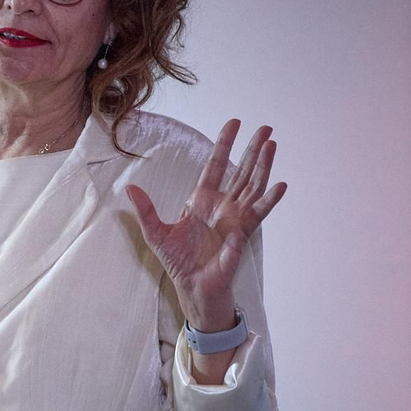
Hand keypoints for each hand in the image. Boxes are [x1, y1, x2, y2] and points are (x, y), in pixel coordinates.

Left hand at [125, 119, 286, 329]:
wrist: (192, 287)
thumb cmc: (178, 261)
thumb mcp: (155, 233)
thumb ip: (145, 210)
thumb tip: (129, 188)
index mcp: (202, 200)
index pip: (215, 166)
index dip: (224, 145)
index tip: (234, 122)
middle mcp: (223, 206)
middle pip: (241, 171)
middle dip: (253, 149)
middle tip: (266, 127)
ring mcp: (235, 218)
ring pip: (253, 186)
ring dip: (264, 166)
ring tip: (273, 145)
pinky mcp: (242, 234)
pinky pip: (258, 214)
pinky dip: (270, 200)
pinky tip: (281, 185)